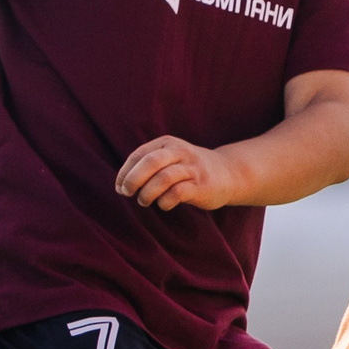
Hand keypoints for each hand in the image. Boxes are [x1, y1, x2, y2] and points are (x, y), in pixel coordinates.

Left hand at [116, 135, 239, 211]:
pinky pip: (178, 193)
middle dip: (133, 180)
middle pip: (151, 162)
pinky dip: (165, 201)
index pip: (139, 155)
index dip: (125, 172)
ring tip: (144, 201)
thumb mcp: (169, 159)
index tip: (120, 188)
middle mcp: (180, 152)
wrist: (228, 173)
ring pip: (164, 178)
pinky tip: (164, 205)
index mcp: (167, 144)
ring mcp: (192, 168)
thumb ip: (147, 167)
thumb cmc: (189, 169)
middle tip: (127, 193)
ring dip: (148, 193)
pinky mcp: (201, 185)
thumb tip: (120, 186)